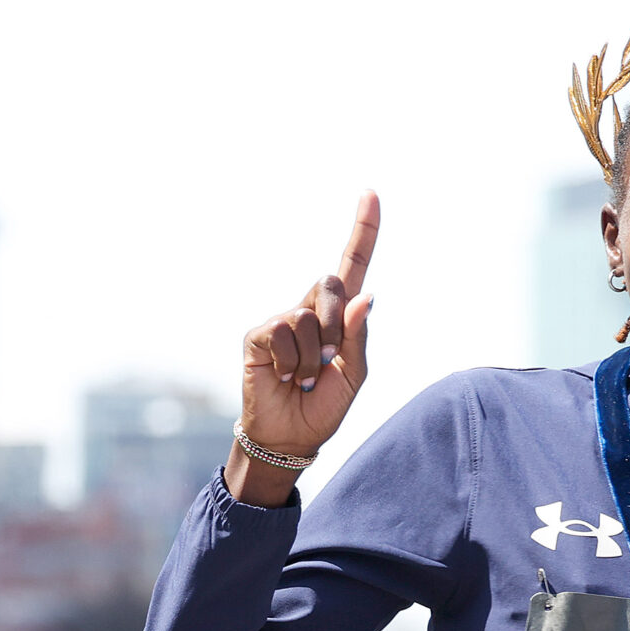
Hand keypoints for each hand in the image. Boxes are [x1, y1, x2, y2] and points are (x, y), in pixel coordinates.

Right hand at [228, 192, 379, 504]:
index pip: (353, 266)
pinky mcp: (258, 334)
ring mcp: (281, 320)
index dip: (363, 231)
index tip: (371, 192)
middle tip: (326, 362)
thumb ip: (358, 336)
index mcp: (338, 316)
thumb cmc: (323, 405)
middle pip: (331, 283)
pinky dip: (291, 361)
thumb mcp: (354, 375)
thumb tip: (365, 295)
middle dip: (335, 326)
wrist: (291, 437)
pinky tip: (283, 376)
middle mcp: (308, 310)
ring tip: (302, 377)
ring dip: (313, 356)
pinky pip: (283, 332)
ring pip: (307, 315)